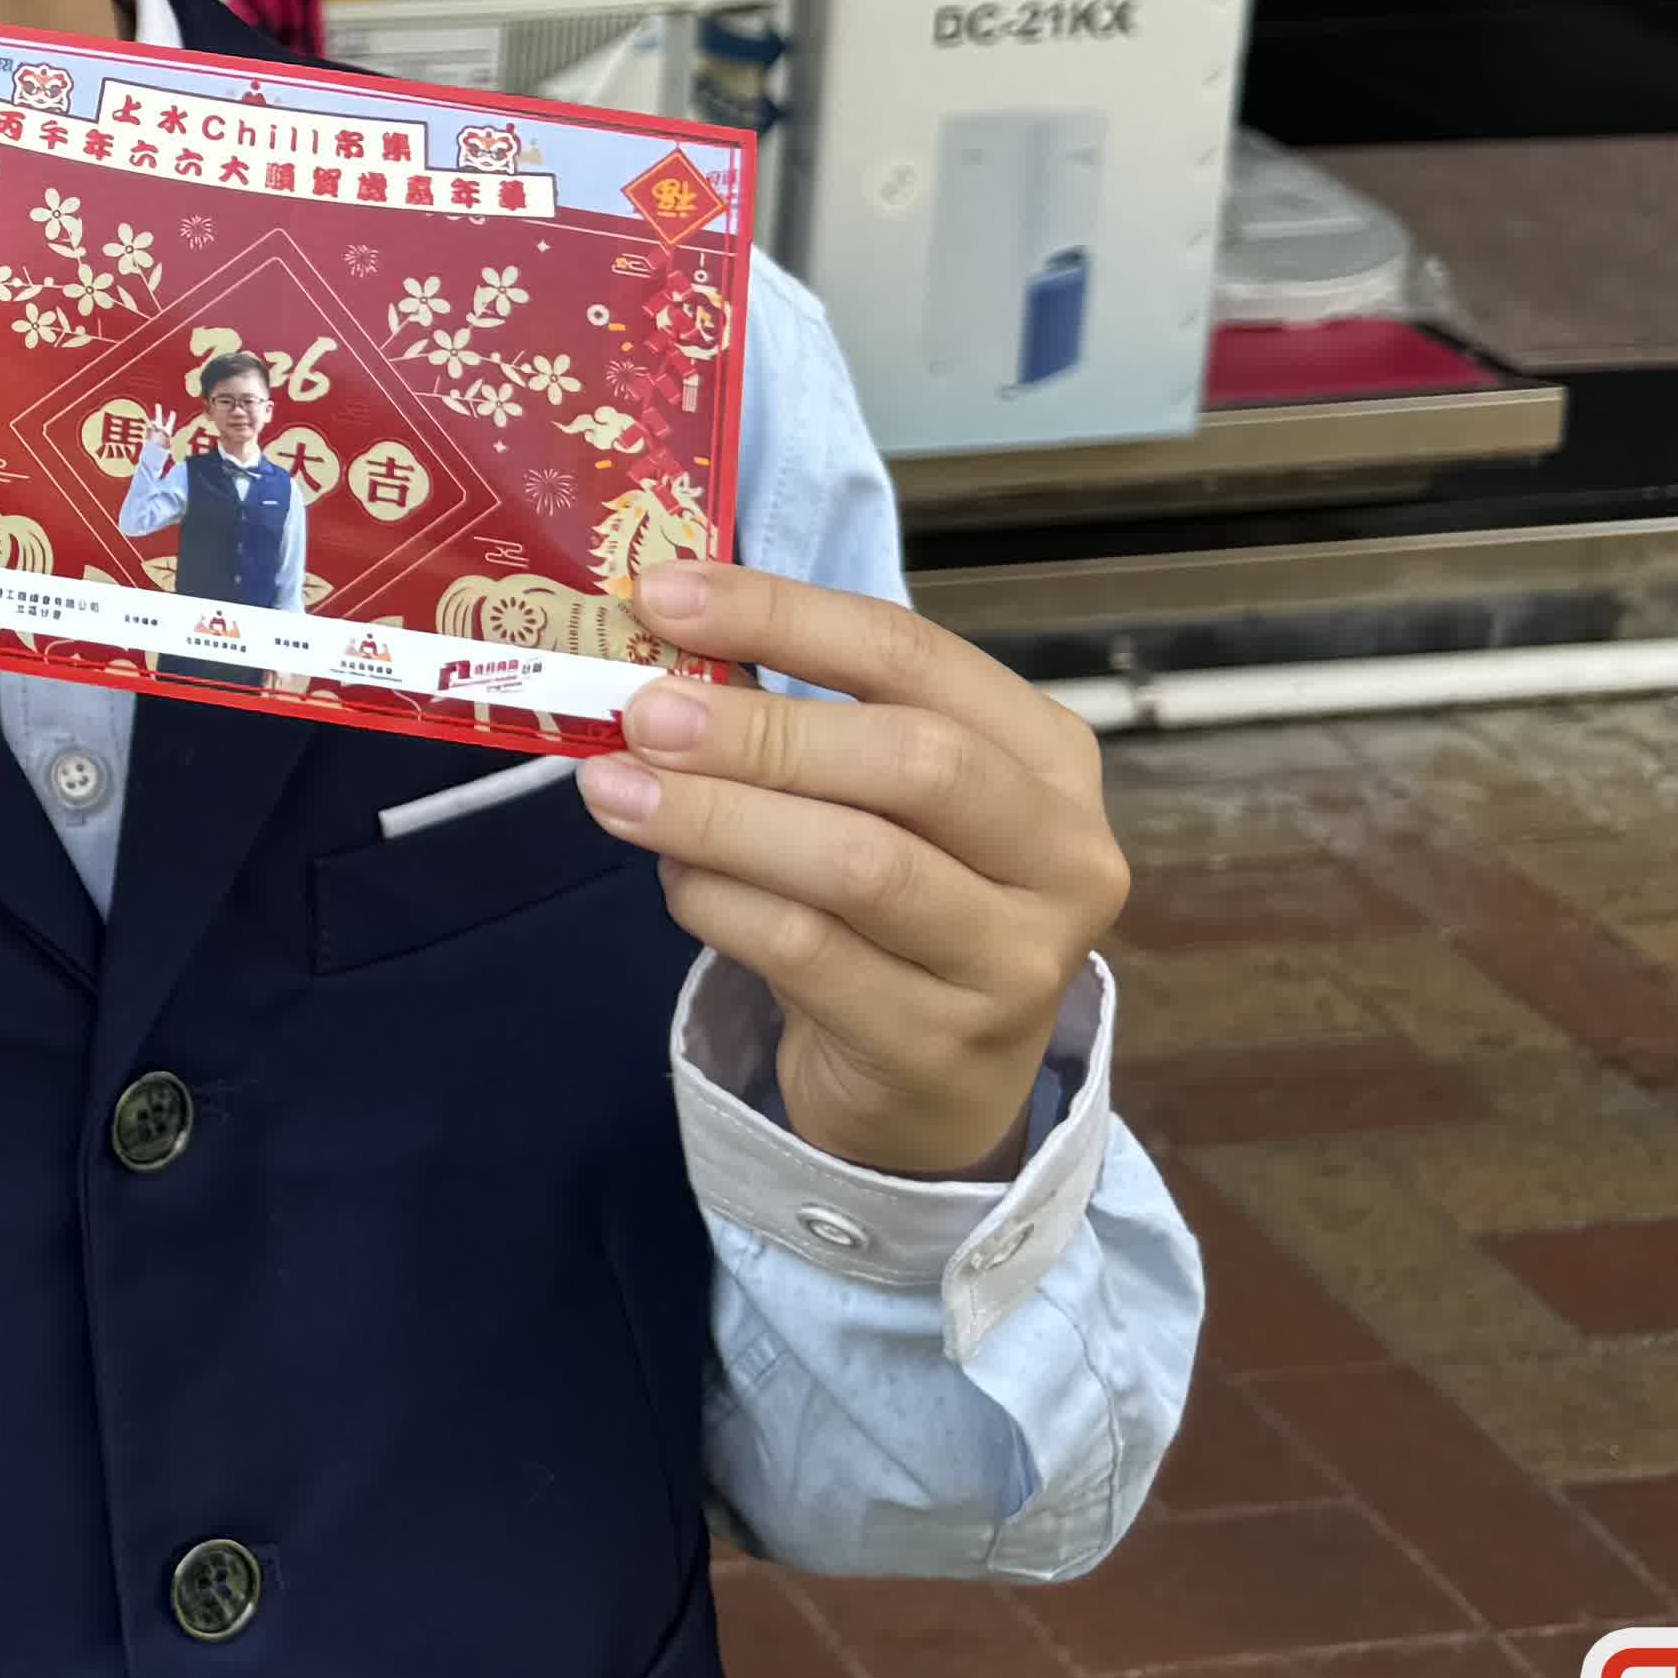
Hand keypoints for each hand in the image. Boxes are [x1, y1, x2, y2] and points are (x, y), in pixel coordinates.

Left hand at [575, 565, 1131, 1180]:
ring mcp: (1015, 961)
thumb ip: (798, 724)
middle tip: (641, 711)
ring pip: (860, 865)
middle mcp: (1063, 855)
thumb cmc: (892, 905)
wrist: (932, 1082)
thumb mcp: (873, 798)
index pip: (915, 654)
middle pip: (913, 761)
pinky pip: (810, 954)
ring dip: (718, 818)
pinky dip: (722, 905)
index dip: (784, 615)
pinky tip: (674, 880)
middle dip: (761, 730)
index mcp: (1046, 756)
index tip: (664, 594)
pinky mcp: (941, 1046)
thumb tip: (653, 651)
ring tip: (615, 790)